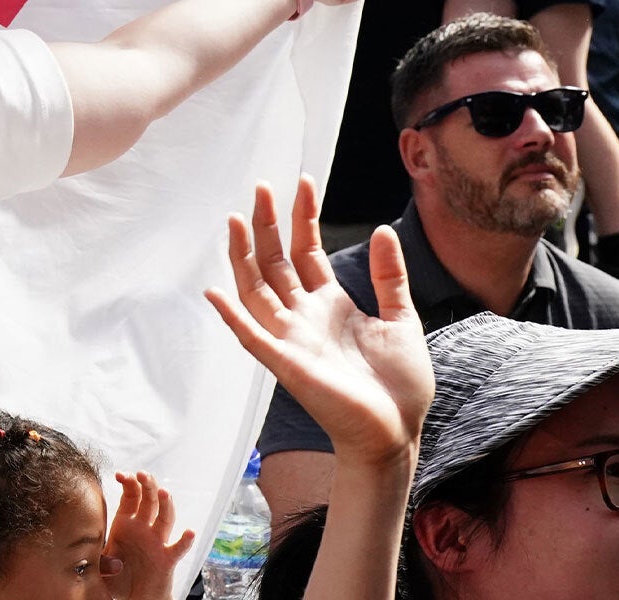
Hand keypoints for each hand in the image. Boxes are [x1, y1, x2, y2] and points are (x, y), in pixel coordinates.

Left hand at [100, 470, 194, 599]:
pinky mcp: (167, 559)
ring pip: (165, 518)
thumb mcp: (101, 564)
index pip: (131, 496)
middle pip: (149, 500)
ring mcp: (157, 542)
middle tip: (143, 473)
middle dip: (147, 485)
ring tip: (164, 492)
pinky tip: (189, 532)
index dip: (128, 483)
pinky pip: (178, 548)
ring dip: (165, 505)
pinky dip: (185, 541)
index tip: (121, 474)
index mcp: (126, 523)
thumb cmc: (118, 578)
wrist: (134, 596)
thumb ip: (100, 559)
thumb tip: (106, 561)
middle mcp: (143, 528)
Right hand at [205, 178, 432, 462]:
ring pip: (257, 289)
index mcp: (330, 305)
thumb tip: (382, 230)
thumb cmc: (399, 385)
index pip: (307, 252)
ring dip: (244, 256)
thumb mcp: (402, 319)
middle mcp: (303, 317)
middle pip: (276, 262)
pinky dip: (232, 316)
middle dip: (269, 224)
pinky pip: (251, 337)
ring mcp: (291, 339)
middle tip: (263, 186)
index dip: (303, 219)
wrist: (397, 433)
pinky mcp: (286, 364)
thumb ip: (388, 276)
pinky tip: (216, 291)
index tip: (302, 184)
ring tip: (238, 219)